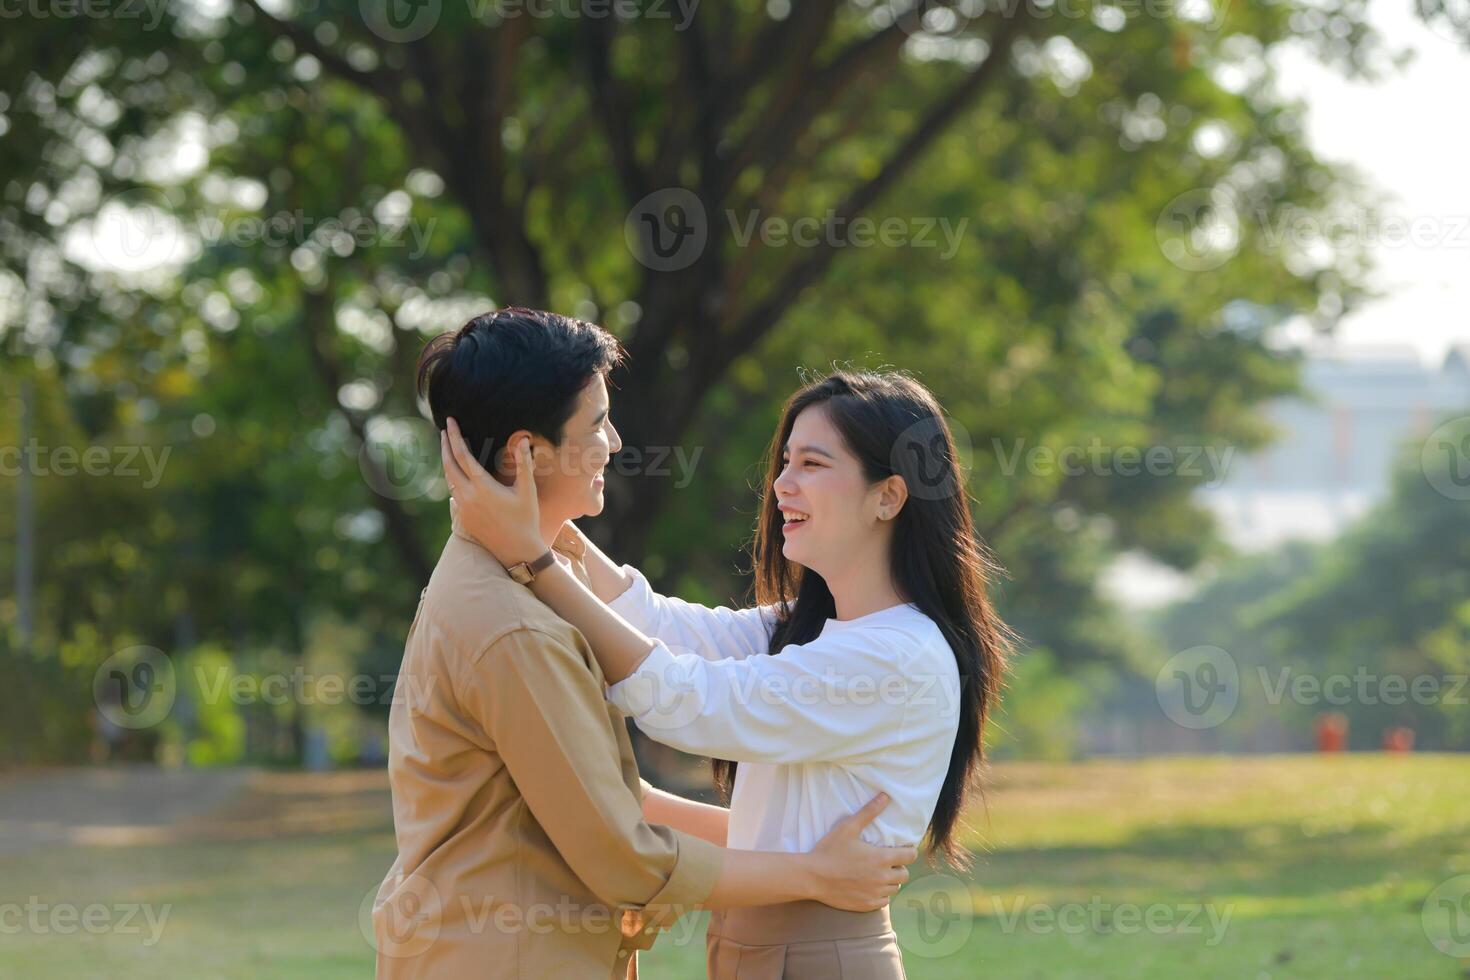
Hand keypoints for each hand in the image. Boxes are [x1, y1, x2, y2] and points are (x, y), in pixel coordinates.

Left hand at [441, 418, 544, 566]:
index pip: (462, 455)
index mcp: (483, 486)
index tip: (450, 422)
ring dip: (447, 462)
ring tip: (448, 449)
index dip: (454, 437)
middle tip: (444, 430)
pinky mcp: (463, 518)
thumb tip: (523, 440)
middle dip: (445, 446)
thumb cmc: (526, 519)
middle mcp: (469, 496)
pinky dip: (452, 478)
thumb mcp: (527, 490)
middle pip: (449, 465)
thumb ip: (523, 463)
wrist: (518, 550)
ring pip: (449, 479)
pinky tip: (456, 474)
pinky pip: (453, 492)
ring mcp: (464, 508)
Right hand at [804, 794, 915, 911]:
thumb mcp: (848, 828)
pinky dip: (881, 894)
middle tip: (887, 861)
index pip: (910, 856)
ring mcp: (875, 893)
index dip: (908, 851)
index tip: (902, 849)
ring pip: (894, 888)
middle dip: (899, 867)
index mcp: (881, 858)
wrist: (812, 877)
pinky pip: (884, 902)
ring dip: (890, 881)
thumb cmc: (829, 850)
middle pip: (905, 874)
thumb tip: (885, 796)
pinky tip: (870, 887)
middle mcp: (882, 878)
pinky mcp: (867, 905)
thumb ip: (869, 812)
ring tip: (878, 873)